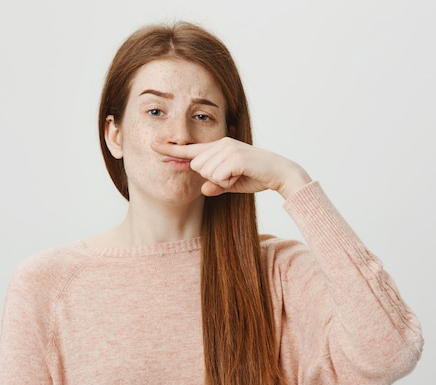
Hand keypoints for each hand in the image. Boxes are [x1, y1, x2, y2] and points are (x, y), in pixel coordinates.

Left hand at [151, 137, 311, 198]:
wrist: (281, 173)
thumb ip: (216, 186)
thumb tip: (203, 190)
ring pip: (206, 172)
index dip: (172, 150)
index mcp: (219, 147)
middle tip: (232, 176)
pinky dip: (228, 182)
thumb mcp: (232, 184)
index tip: (154, 147)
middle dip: (211, 177)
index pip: (191, 150)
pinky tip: (241, 176)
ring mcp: (227, 149)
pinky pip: (218, 177)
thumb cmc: (257, 176)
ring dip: (221, 181)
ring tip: (238, 175)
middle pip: (197, 166)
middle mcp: (221, 144)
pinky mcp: (234, 157)